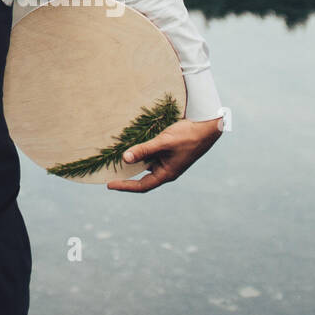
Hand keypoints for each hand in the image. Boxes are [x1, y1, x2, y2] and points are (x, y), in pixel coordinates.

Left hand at [106, 116, 223, 191]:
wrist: (206, 128)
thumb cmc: (186, 136)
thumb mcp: (163, 142)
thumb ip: (144, 150)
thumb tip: (125, 158)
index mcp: (166, 174)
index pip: (142, 185)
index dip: (125, 186)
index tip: (109, 185)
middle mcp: (166, 170)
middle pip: (142, 178)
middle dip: (126, 177)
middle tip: (108, 175)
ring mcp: (167, 162)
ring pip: (146, 166)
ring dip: (133, 164)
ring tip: (114, 161)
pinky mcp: (168, 152)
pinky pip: (151, 156)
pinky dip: (140, 154)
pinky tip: (131, 146)